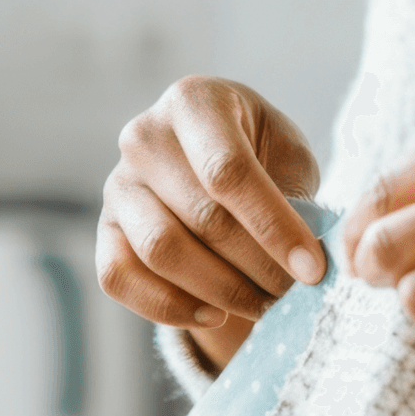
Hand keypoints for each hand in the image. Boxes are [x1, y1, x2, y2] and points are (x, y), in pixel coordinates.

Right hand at [97, 76, 323, 366]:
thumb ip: (294, 194)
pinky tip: (214, 314)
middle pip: (201, 216)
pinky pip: (120, 278)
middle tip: (293, 292)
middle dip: (256, 265)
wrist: (215, 161)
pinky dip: (168, 307)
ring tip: (263, 303)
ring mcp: (118, 183)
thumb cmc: (260, 153)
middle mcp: (145, 136)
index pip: (229, 171)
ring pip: (161, 251)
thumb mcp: (287, 152)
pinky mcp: (103, 229)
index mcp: (195, 101)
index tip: (311, 269)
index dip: (273, 225)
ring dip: (220, 290)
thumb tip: (305, 258)